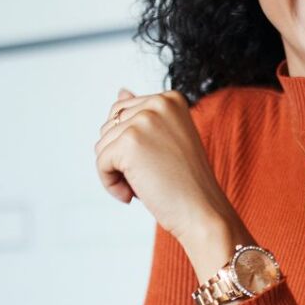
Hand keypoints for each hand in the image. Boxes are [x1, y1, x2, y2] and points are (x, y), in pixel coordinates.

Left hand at [95, 88, 237, 249]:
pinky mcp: (130, 142)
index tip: (156, 164)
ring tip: (146, 186)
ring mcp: (144, 120)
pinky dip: (111, 184)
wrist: (204, 213)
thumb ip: (143, 114)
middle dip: (120, 158)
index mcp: (170, 98)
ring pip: (102, 145)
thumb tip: (121, 90)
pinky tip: (133, 195)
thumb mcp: (166, 139)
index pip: (122, 113)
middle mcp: (158, 103)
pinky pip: (100, 163)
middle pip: (109, 127)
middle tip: (151, 177)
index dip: (129, 145)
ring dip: (116, 173)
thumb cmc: (186, 184)